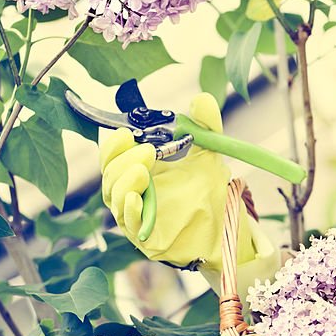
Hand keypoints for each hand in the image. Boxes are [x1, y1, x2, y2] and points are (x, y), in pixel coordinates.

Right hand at [98, 93, 271, 277]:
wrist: (225, 226)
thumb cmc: (209, 193)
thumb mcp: (208, 154)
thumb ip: (205, 126)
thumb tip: (201, 98)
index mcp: (139, 173)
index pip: (113, 158)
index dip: (114, 146)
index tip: (127, 133)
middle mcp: (132, 194)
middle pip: (110, 175)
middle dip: (123, 161)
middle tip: (145, 151)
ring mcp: (136, 216)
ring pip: (115, 198)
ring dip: (125, 181)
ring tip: (143, 169)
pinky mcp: (145, 237)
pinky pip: (130, 223)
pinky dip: (130, 210)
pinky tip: (136, 197)